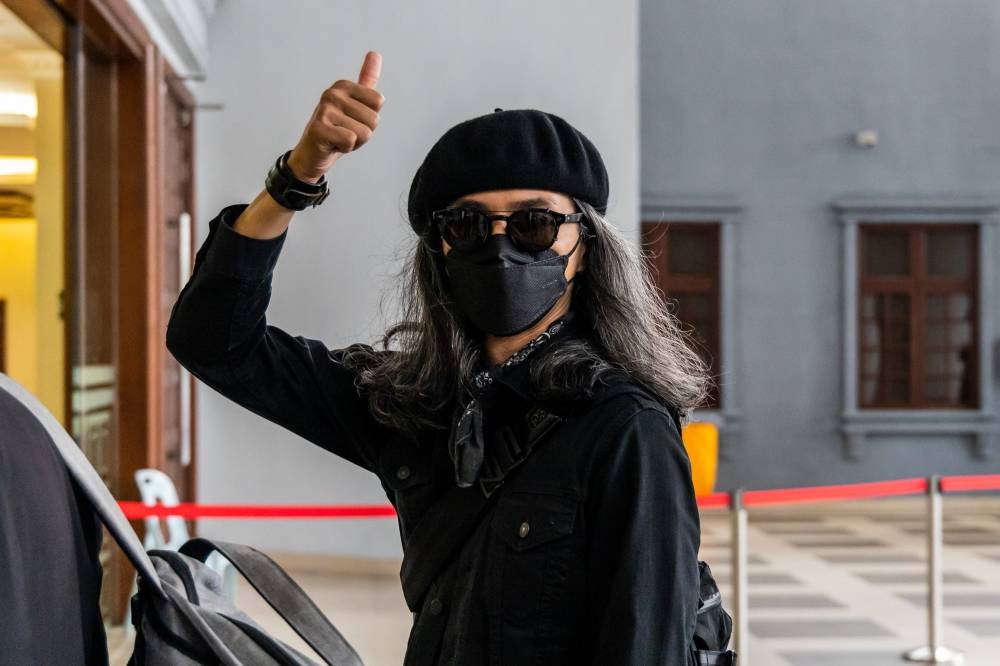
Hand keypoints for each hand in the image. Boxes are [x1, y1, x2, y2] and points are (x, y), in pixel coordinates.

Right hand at [287, 51, 382, 182]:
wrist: (313, 154)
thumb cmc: (337, 130)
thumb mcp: (356, 104)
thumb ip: (366, 80)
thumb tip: (375, 53)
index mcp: (343, 85)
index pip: (379, 102)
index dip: (370, 118)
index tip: (353, 120)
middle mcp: (332, 93)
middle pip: (374, 119)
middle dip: (363, 133)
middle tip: (344, 132)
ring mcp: (324, 110)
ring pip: (365, 132)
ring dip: (355, 142)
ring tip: (338, 138)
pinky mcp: (319, 128)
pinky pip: (351, 140)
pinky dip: (345, 148)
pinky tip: (333, 144)